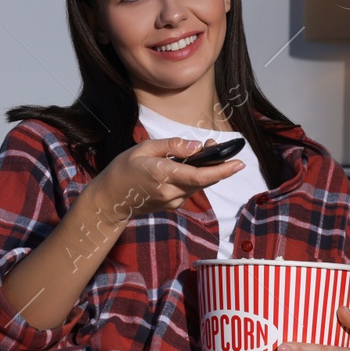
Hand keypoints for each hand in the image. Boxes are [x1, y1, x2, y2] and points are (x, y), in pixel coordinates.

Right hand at [90, 135, 245, 222]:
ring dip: (205, 170)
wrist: (111, 200)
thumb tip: (197, 146)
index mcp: (162, 175)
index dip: (221, 170)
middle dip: (216, 164)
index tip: (238, 162)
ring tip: (202, 152)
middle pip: (204, 180)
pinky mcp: (173, 205)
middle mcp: (170, 192)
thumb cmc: (124, 169)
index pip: (199, 176)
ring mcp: (173, 202)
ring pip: (199, 185)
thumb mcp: (144, 148)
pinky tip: (187, 166)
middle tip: (216, 145)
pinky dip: (194, 177)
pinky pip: (191, 189)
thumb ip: (172, 146)